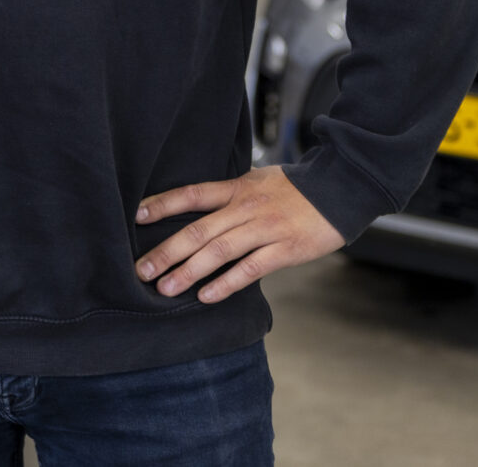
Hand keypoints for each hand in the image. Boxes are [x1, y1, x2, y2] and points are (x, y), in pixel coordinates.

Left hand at [133, 167, 344, 304]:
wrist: (341, 189)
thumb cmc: (296, 188)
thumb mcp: (258, 180)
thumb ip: (230, 195)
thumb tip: (198, 207)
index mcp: (236, 188)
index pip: (191, 194)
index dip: (162, 204)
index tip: (136, 216)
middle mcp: (246, 207)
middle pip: (198, 230)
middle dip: (166, 251)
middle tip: (141, 270)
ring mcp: (265, 229)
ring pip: (219, 251)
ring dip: (189, 271)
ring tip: (165, 288)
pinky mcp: (285, 249)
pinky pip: (250, 269)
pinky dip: (226, 284)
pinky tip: (206, 296)